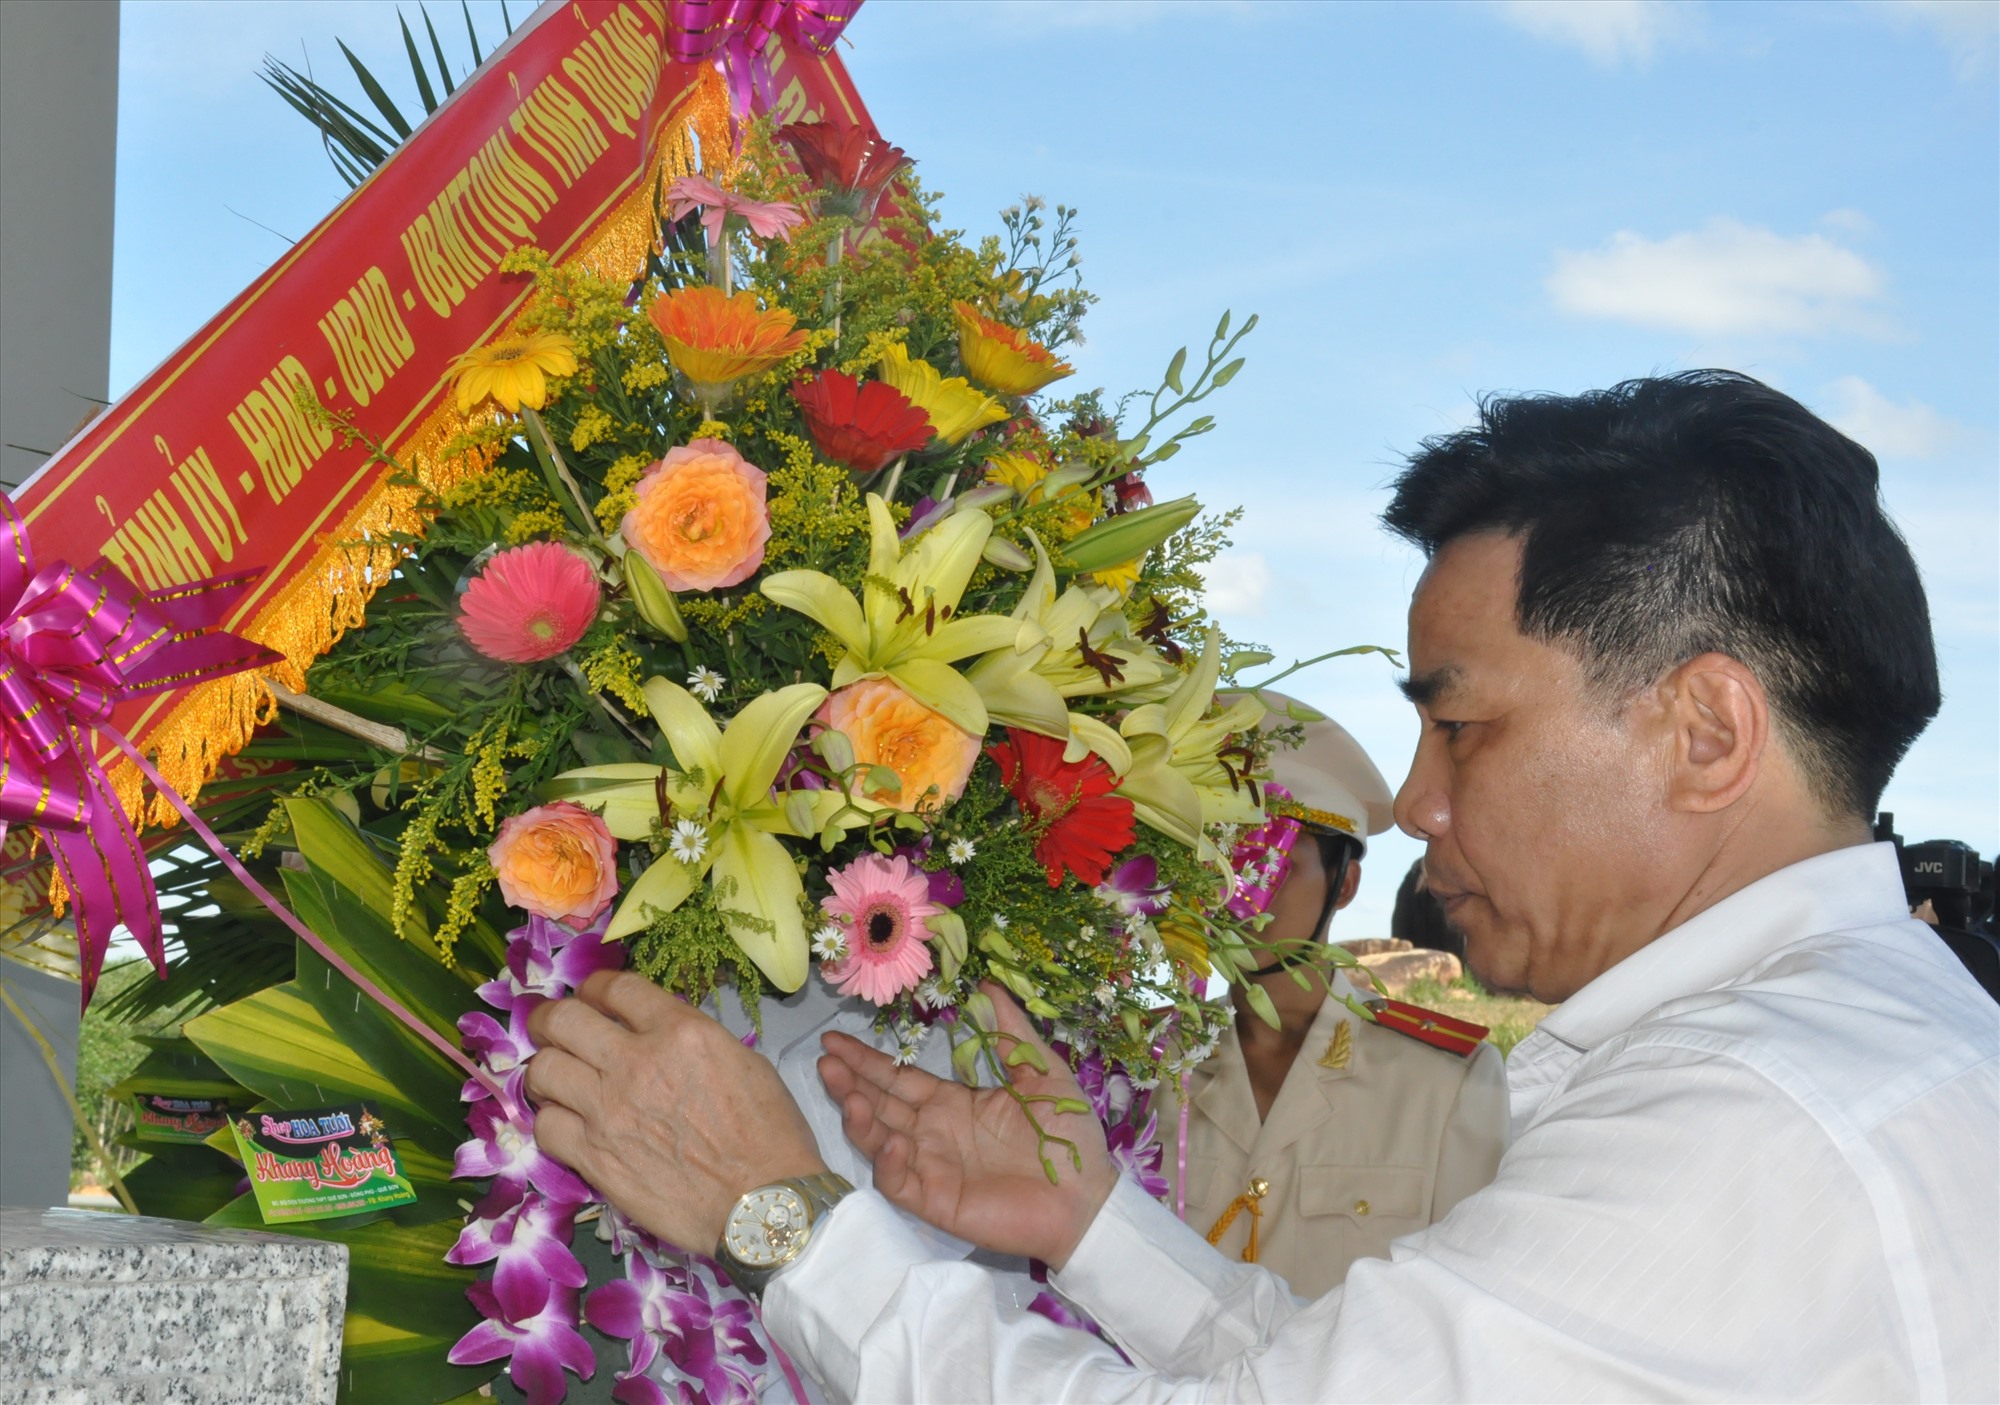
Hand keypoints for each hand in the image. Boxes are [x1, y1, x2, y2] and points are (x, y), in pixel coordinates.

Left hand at [525, 970, 825, 1250]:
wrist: (764, 1204)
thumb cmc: (770, 1135)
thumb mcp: (744, 1062)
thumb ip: (694, 1040)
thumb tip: (659, 1037)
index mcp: (681, 1032)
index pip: (615, 987)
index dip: (595, 988)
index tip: (591, 998)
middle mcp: (636, 1062)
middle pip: (563, 1019)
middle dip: (549, 1019)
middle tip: (552, 1030)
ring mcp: (608, 1110)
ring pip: (542, 1070)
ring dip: (545, 1071)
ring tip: (555, 1081)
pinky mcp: (593, 1157)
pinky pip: (545, 1127)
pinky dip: (550, 1121)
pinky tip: (566, 1125)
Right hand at [817, 984, 1116, 1268]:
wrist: (1088, 1198)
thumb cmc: (1067, 1136)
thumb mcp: (1041, 1072)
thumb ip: (1011, 1031)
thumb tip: (988, 983)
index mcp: (952, 1103)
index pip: (898, 1078)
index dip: (867, 1061)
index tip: (834, 1040)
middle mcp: (933, 1133)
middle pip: (881, 1104)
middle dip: (851, 1083)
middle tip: (825, 1060)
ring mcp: (932, 1169)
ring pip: (881, 1142)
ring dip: (861, 1119)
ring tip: (847, 1095)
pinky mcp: (937, 1203)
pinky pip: (901, 1183)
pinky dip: (890, 1164)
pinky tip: (892, 1140)